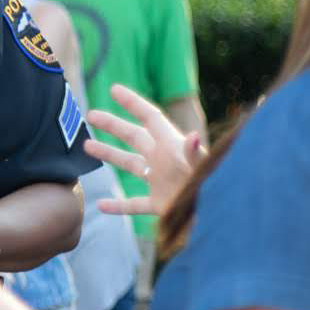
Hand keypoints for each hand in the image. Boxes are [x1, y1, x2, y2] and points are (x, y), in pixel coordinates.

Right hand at [84, 84, 205, 216]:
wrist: (222, 220)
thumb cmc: (216, 194)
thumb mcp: (205, 171)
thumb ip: (195, 155)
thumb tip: (191, 136)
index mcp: (173, 147)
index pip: (150, 118)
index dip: (133, 102)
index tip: (114, 90)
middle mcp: (165, 161)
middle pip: (134, 136)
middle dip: (113, 125)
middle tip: (91, 115)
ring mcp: (161, 182)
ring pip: (130, 165)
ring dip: (110, 155)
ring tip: (87, 146)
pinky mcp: (161, 205)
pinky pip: (134, 204)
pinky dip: (118, 205)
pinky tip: (101, 206)